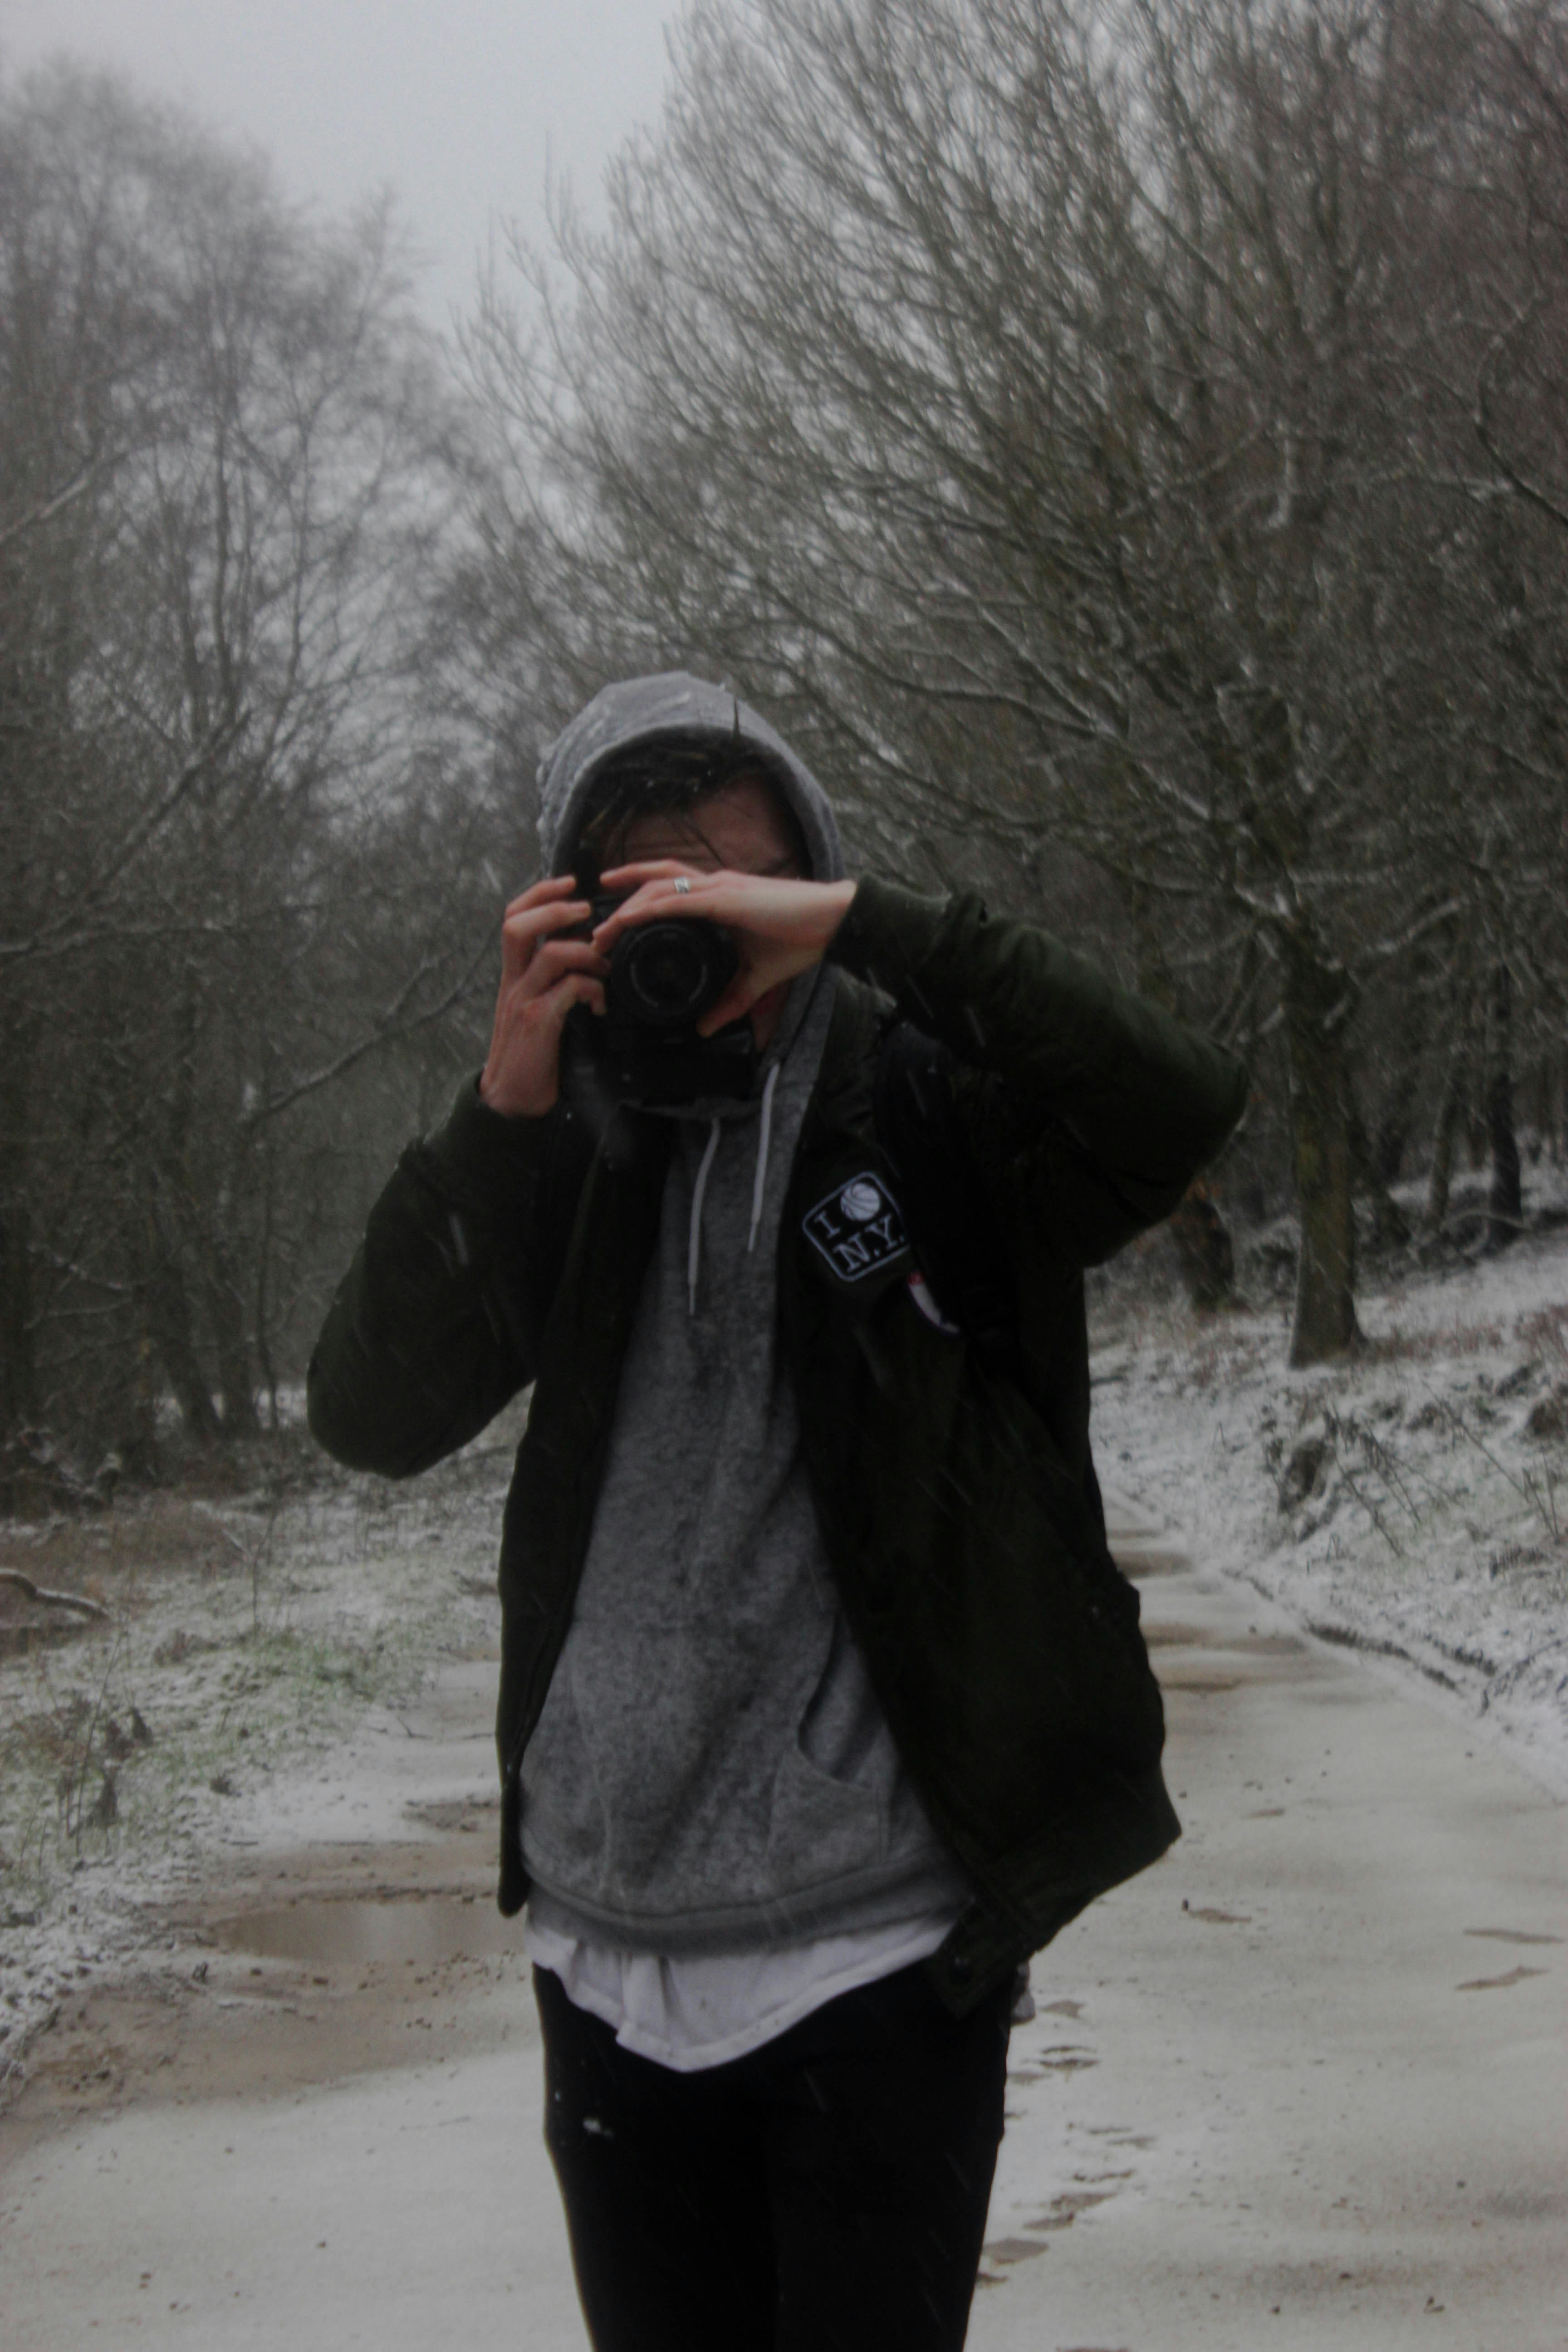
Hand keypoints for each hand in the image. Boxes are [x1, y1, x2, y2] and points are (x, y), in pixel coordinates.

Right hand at [479, 876, 607, 1117]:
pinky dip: (591, 990)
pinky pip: (568, 991)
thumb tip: (590, 958)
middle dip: (553, 908)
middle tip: (585, 909)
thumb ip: (556, 981)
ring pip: (548, 955)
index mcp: (514, 975)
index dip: (539, 894)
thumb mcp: (540, 1009)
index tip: (569, 883)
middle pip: (516, 925)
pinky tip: (600, 1005)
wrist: (512, 1100)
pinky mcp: (537, 1023)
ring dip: (585, 952)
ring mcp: (523, 1001)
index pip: (513, 919)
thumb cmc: (533, 1054)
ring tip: (604, 965)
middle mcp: (513, 982)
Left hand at [594, 862, 856, 1036]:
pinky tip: (627, 919)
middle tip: (594, 928)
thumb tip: (705, 1028)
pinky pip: (678, 900)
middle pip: (653, 881)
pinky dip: (648, 908)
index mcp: (718, 897)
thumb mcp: (757, 978)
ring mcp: (719, 887)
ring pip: (658, 888)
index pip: (667, 890)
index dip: (637, 901)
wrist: (833, 921)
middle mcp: (713, 885)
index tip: (612, 926)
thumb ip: (731, 1001)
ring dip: (626, 907)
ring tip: (602, 929)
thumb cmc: (801, 938)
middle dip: (619, 899)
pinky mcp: (727, 897)